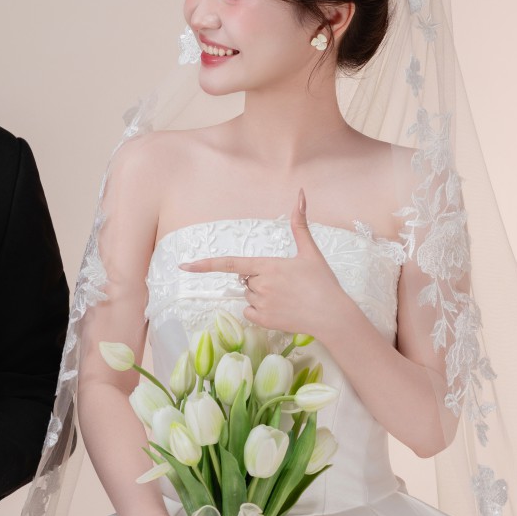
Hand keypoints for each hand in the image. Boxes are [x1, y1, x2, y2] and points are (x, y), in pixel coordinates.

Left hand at [178, 189, 342, 336]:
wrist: (331, 315)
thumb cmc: (322, 282)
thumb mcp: (310, 251)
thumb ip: (300, 224)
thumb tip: (301, 194)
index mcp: (268, 265)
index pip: (230, 263)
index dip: (205, 264)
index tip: (185, 266)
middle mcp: (260, 284)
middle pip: (246, 279)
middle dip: (259, 279)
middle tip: (285, 283)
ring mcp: (261, 304)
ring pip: (249, 295)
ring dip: (261, 295)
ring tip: (286, 296)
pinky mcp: (263, 320)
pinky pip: (250, 312)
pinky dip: (260, 311)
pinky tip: (280, 309)